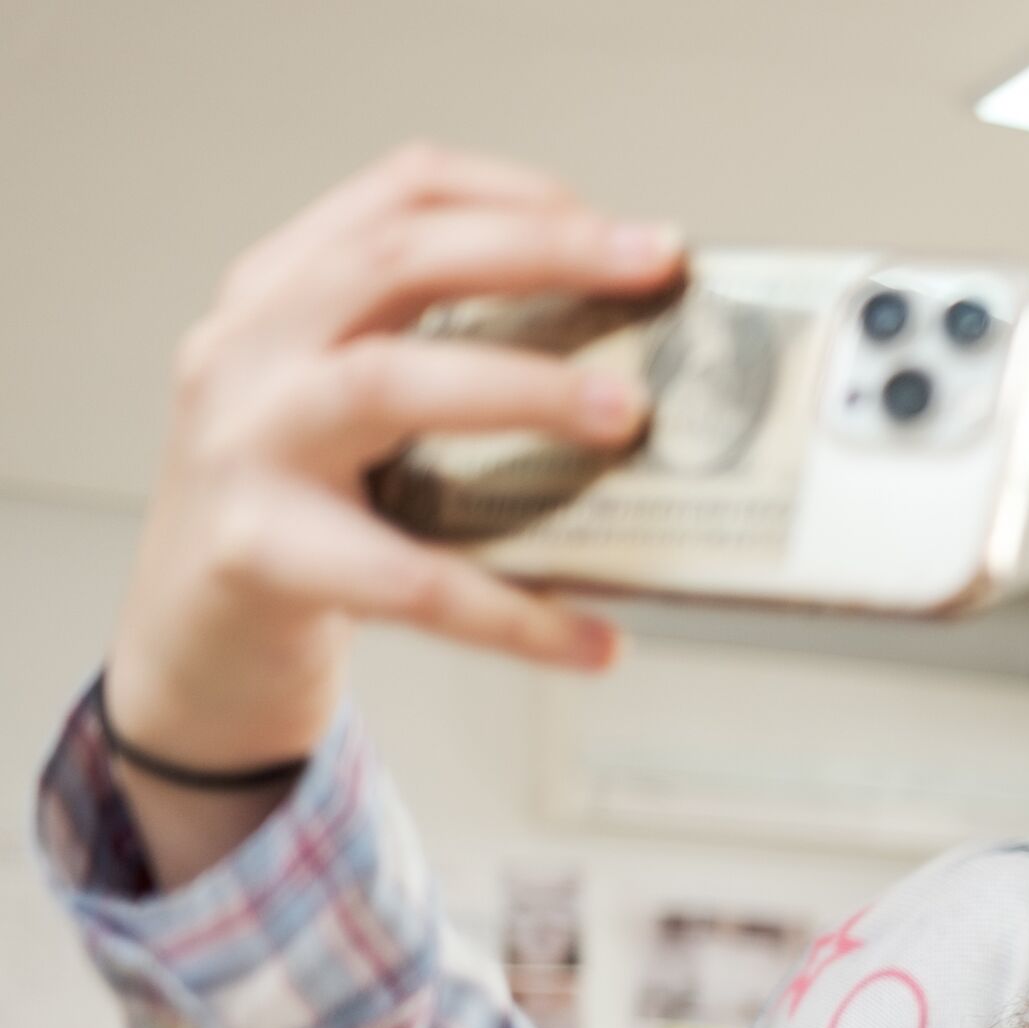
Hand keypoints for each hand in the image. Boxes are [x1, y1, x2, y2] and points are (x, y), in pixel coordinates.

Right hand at [106, 146, 672, 866]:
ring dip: (520, 388)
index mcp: (279, 298)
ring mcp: (244, 448)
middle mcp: (248, 352)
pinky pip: (407, 580)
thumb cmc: (299, 518)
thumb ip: (443, 361)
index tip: (625, 231)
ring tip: (626, 416)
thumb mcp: (345, 410)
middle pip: (393, 260)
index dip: (517, 196)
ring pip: (386, 384)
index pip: (397, 196)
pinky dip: (513, 614)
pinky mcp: (260, 557)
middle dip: (536, 251)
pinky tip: (595, 643)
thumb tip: (633, 375)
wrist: (194, 646)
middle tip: (650, 269)